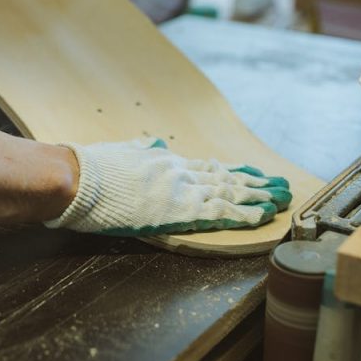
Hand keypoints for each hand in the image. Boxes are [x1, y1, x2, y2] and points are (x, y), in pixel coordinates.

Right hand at [45, 138, 291, 235]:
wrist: (78, 178)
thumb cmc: (91, 169)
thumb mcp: (121, 152)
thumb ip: (141, 151)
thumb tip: (154, 144)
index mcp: (165, 161)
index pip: (207, 167)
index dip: (232, 172)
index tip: (251, 173)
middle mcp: (180, 172)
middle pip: (226, 179)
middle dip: (255, 184)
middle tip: (279, 185)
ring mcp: (182, 190)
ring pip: (230, 193)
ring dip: (258, 198)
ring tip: (281, 199)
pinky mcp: (180, 210)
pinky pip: (221, 213)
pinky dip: (244, 214)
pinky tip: (262, 216)